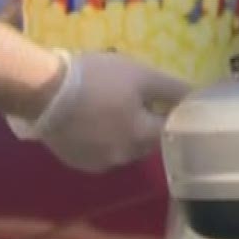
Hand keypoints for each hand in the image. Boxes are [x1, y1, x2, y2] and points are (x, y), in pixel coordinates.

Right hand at [18, 52, 188, 171]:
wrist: (41, 91)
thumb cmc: (96, 78)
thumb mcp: (140, 74)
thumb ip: (171, 88)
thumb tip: (197, 97)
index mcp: (143, 138)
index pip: (170, 130)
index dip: (169, 112)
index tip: (162, 97)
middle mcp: (124, 158)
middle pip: (146, 142)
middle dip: (145, 123)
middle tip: (133, 98)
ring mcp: (97, 163)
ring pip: (121, 148)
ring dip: (122, 132)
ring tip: (108, 107)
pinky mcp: (75, 162)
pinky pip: (98, 152)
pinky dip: (99, 139)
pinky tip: (89, 119)